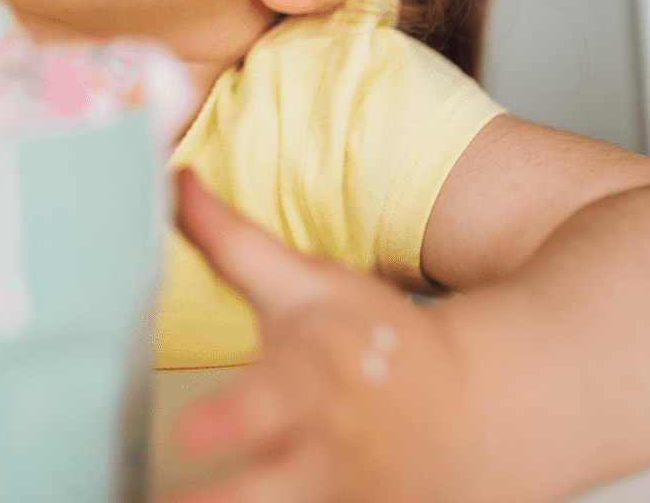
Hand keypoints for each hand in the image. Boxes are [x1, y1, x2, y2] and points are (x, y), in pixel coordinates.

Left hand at [169, 168, 473, 502]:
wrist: (477, 408)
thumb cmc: (374, 337)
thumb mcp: (307, 284)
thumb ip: (232, 242)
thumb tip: (172, 180)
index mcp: (313, 378)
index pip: (271, 400)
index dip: (232, 419)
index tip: (188, 435)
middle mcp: (324, 451)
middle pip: (267, 492)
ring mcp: (340, 502)